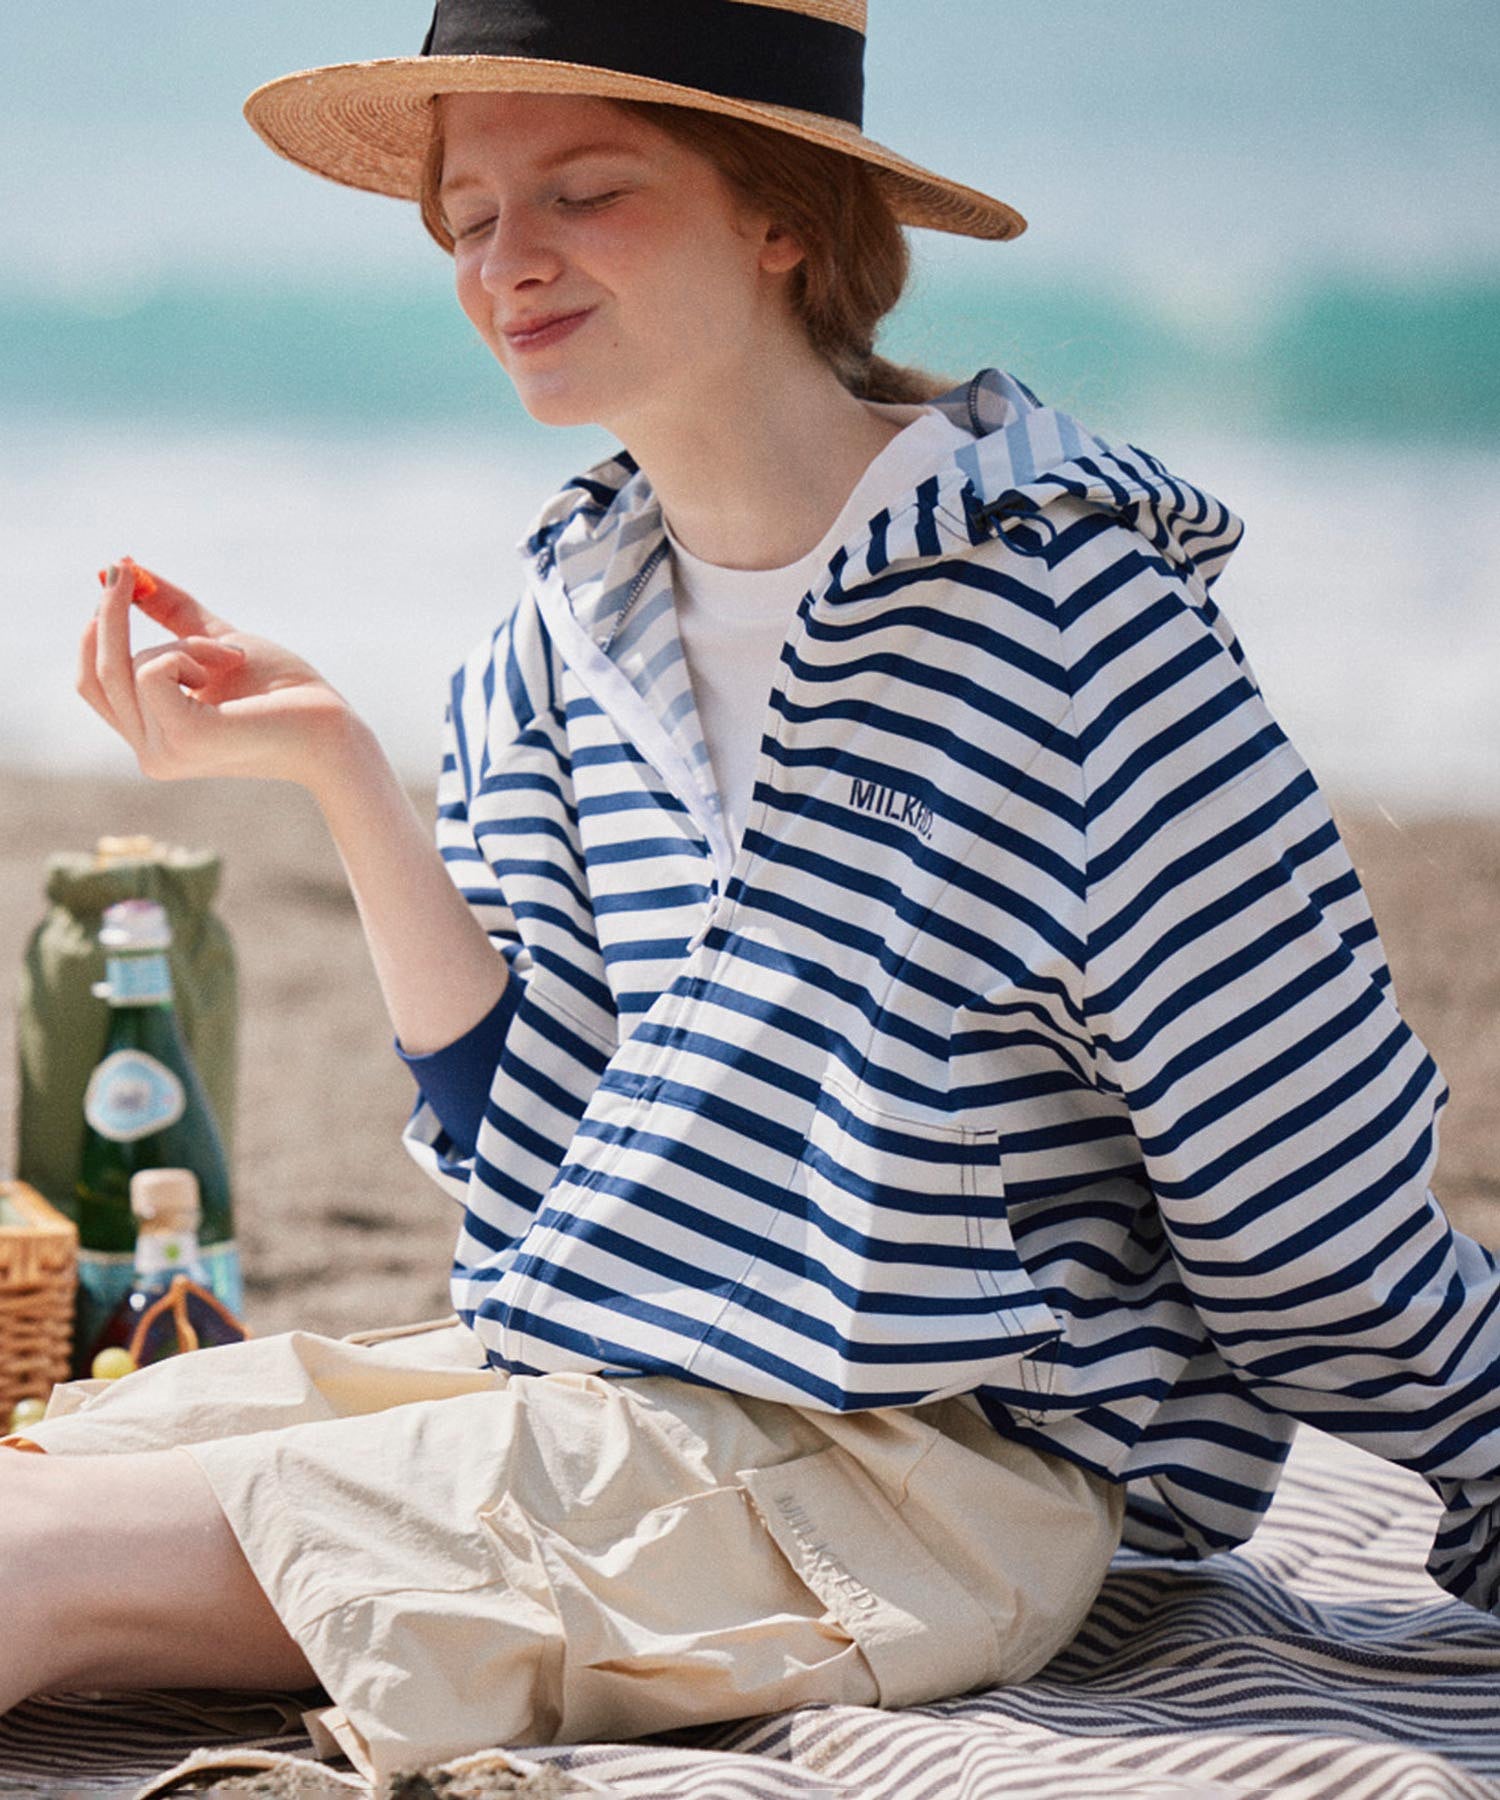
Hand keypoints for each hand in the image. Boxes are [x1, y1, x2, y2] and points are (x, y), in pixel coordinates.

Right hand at [77, 558, 360, 790]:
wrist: (332, 726)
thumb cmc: (284, 691)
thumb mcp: (216, 640)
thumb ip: (173, 614)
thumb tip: (126, 570)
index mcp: (154, 736)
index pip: (94, 684)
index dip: (95, 632)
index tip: (115, 577)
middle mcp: (151, 754)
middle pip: (97, 674)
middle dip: (109, 615)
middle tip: (124, 569)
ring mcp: (164, 753)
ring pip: (129, 666)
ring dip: (186, 643)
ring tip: (234, 659)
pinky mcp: (185, 740)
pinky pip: (154, 669)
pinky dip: (192, 652)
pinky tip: (231, 666)